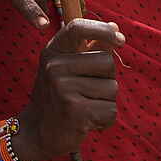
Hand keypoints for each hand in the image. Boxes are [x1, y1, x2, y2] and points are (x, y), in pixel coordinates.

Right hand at [13, 19, 123, 160]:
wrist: (39, 132)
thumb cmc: (60, 96)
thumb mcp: (69, 68)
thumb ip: (91, 48)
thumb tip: (115, 28)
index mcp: (54, 51)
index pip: (78, 28)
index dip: (102, 29)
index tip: (120, 39)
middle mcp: (55, 66)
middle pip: (107, 61)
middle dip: (107, 79)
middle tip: (86, 92)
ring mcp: (62, 88)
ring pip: (112, 88)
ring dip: (105, 102)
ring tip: (85, 107)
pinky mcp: (74, 110)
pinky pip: (110, 111)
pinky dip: (105, 120)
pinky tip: (87, 122)